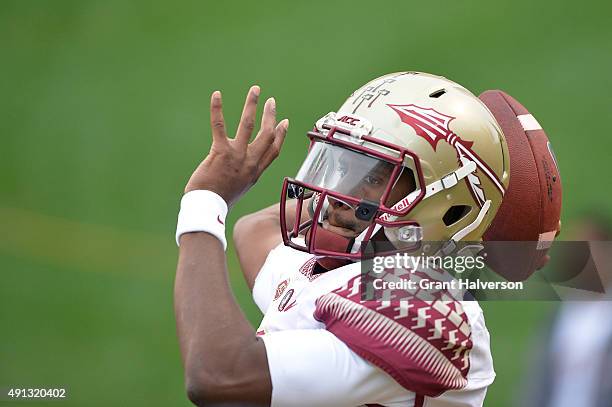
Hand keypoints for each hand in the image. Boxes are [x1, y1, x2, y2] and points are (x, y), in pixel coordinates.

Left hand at [185, 86, 288, 206]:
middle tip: (271, 101)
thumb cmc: (218, 201)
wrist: (208, 208)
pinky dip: (217, 108)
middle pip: (266, 134)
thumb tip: (238, 173)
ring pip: (248, 124)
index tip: (284, 122)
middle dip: (270, 115)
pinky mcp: (220, 152)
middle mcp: (250, 162)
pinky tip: (217, 94)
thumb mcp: (238, 190)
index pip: (273, 150)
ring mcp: (237, 156)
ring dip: (252, 104)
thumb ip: (241, 177)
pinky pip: (219, 125)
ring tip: (256, 90)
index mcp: (254, 172)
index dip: (280, 135)